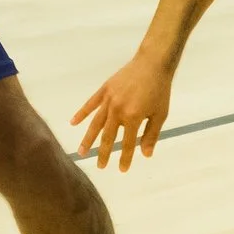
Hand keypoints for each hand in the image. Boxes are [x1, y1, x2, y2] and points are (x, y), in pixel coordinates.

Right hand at [72, 55, 172, 169]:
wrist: (152, 63)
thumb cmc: (159, 90)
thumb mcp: (160, 114)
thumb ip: (151, 134)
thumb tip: (145, 154)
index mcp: (133, 117)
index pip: (127, 143)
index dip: (125, 158)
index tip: (122, 170)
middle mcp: (117, 110)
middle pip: (108, 137)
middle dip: (104, 153)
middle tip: (100, 166)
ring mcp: (109, 100)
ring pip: (95, 123)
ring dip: (88, 139)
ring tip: (82, 152)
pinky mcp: (105, 90)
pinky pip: (90, 104)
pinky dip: (81, 114)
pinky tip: (73, 123)